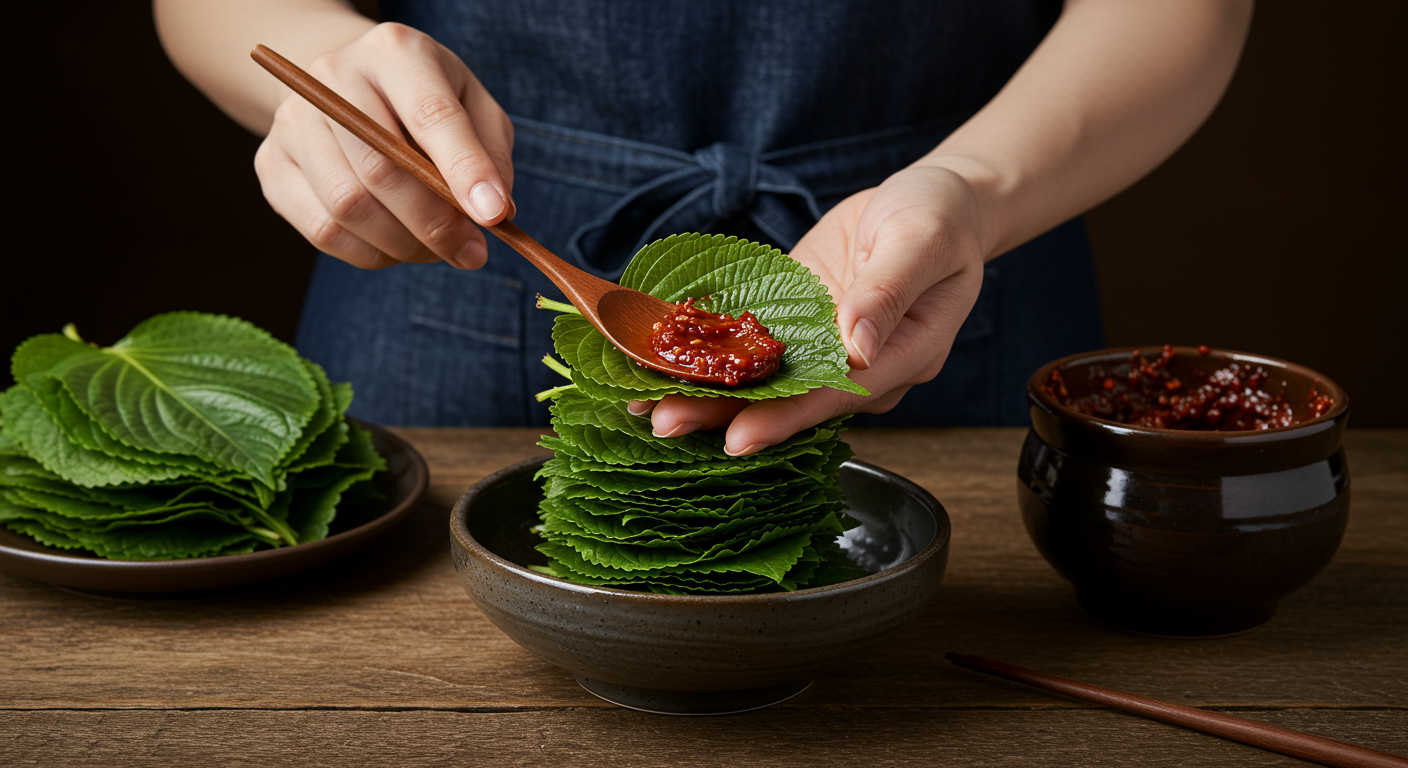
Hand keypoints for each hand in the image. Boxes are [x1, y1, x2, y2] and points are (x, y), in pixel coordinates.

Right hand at [254, 23, 513, 269]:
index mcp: (394, 51)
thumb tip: (495, 211)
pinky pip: (323, 231)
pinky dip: (371, 253)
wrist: (351, 89)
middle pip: (381, 168)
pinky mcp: (272, 165)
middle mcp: (332, 78)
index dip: (464, 170)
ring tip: (436, 248)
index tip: (494, 215)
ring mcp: (293, 121)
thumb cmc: (426, 101)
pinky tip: (397, 245)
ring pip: (349, 206)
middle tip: (472, 253)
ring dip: (404, 245)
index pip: (430, 114)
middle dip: (435, 224)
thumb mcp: (474, 108)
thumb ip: (490, 154)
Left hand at [641, 165, 988, 453]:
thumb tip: (854, 345)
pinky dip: (707, 350)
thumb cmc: (939, 218)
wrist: (935, 202)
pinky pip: (749, 342)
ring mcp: (821, 347)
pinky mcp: (796, 322)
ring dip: (704, 390)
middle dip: (724, 413)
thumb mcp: (922, 242)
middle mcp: (855, 366)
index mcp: (898, 357)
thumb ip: (888, 293)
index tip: (738, 438)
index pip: (833, 396)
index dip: (785, 418)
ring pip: (759, 377)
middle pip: (785, 399)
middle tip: (664, 424)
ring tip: (644, 402)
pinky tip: (659, 357)